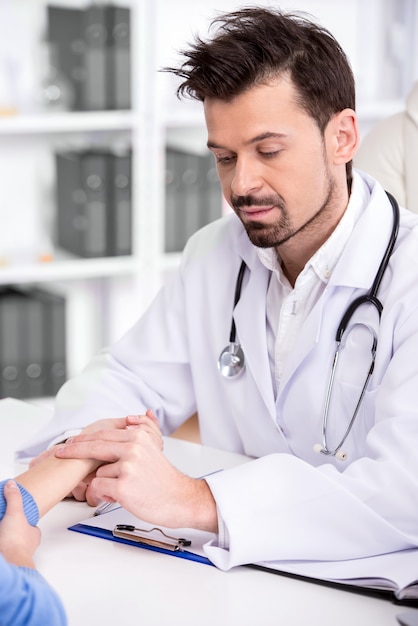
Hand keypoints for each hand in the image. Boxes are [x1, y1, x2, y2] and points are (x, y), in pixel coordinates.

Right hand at [0, 480, 40, 567]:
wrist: (8, 563)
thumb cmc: (15, 542)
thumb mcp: (15, 513)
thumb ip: (14, 498)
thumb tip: (12, 485)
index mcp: (33, 535)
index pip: (32, 526)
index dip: (26, 520)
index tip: (19, 514)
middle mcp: (26, 546)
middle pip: (20, 535)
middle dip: (12, 530)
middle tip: (5, 523)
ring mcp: (15, 554)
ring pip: (11, 544)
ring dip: (5, 538)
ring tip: (1, 531)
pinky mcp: (6, 560)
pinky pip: (4, 551)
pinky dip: (2, 547)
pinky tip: (0, 544)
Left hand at [31, 414, 159, 504]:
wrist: (180, 499)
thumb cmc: (165, 478)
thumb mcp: (157, 447)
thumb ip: (148, 428)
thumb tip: (144, 412)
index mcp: (138, 436)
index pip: (104, 433)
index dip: (84, 438)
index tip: (71, 442)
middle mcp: (132, 447)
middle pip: (94, 446)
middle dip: (74, 450)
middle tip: (61, 453)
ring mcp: (127, 466)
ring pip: (98, 473)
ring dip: (104, 484)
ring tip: (122, 489)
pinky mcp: (123, 486)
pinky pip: (99, 488)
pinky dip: (105, 495)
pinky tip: (119, 497)